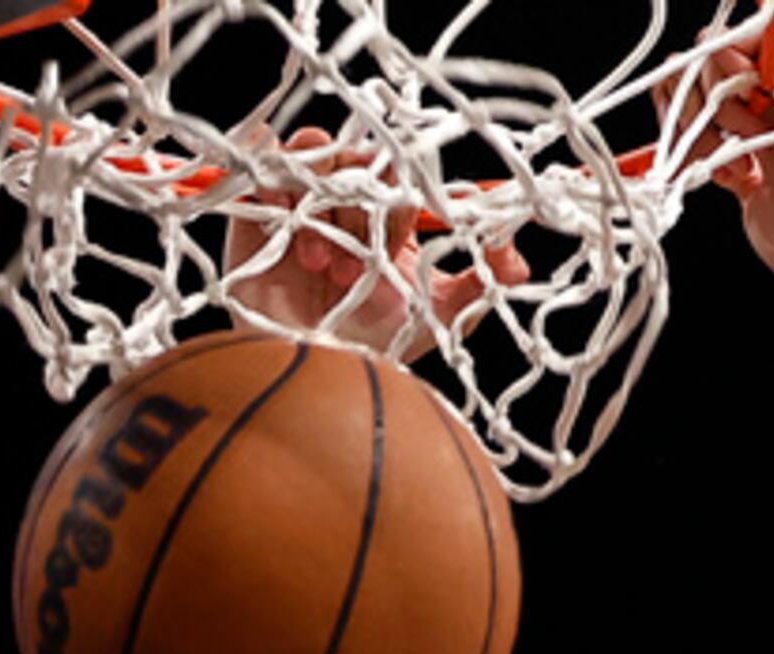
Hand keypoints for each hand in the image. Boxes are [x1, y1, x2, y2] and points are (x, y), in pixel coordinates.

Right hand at [220, 127, 527, 355]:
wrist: (311, 378)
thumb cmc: (372, 351)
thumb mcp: (438, 317)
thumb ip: (480, 284)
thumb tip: (519, 259)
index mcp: (386, 222)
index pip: (402, 175)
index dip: (405, 200)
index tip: (401, 244)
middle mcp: (344, 208)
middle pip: (359, 159)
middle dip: (364, 207)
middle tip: (356, 267)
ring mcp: (298, 207)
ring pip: (315, 154)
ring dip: (324, 202)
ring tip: (320, 263)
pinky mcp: (253, 213)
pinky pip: (263, 165)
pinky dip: (277, 185)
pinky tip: (288, 230)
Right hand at [706, 34, 773, 309]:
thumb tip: (756, 4)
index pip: (731, 38)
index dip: (726, 59)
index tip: (746, 86)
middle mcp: (766, 97)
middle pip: (700, 71)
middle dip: (711, 100)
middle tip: (748, 130)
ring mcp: (746, 135)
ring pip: (689, 109)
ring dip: (702, 133)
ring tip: (739, 159)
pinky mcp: (732, 171)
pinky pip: (691, 150)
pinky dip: (702, 162)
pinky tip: (737, 179)